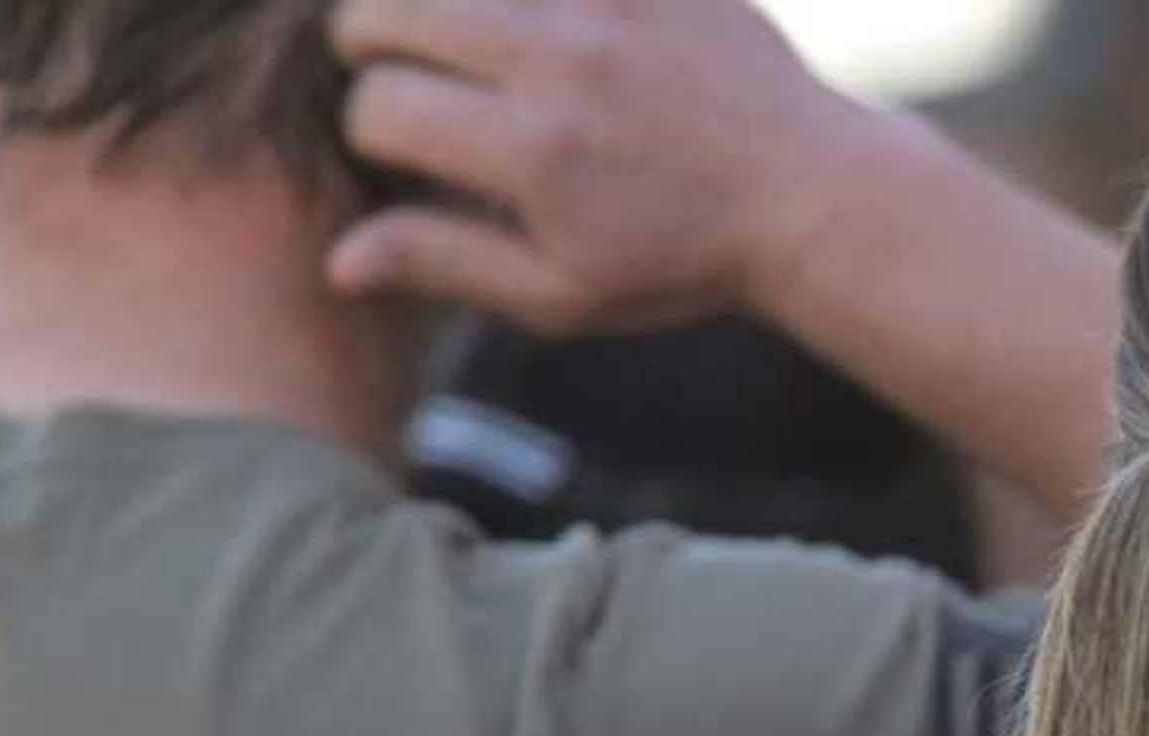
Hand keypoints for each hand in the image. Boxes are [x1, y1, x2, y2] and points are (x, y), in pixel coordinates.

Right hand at [323, 0, 866, 335]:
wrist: (810, 195)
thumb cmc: (684, 259)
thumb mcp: (568, 292)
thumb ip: (450, 263)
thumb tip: (337, 259)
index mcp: (534, 155)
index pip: (380, 108)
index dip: (372, 129)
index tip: (403, 144)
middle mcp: (561, 64)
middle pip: (389, 11)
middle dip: (370, 41)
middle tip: (392, 64)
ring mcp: (604, 4)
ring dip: (431, 1)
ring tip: (440, 30)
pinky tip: (517, 17)